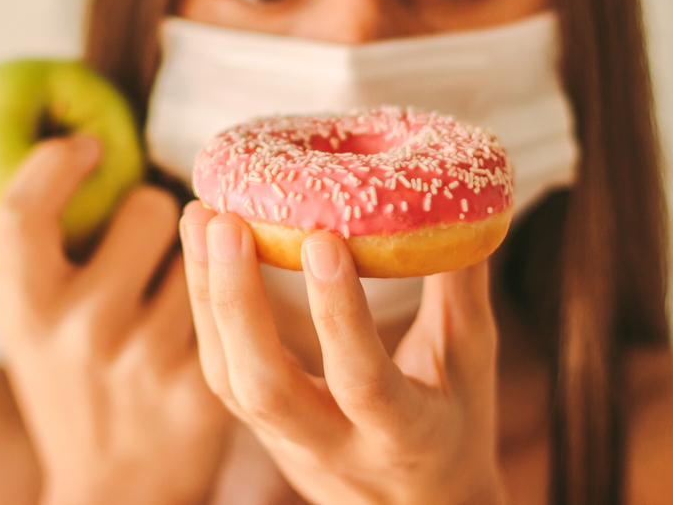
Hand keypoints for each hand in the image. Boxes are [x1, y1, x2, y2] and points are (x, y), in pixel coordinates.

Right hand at [0, 136, 229, 504]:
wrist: (112, 490)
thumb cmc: (70, 385)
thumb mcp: (29, 324)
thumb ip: (36, 251)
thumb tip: (63, 149)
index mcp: (25, 309)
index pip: (22, 213)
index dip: (55, 164)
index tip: (90, 146)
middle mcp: (81, 332)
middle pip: (148, 210)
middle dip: (161, 208)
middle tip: (157, 230)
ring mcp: (144, 360)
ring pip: (206, 249)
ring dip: (205, 251)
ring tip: (181, 286)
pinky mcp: (203, 386)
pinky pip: (234, 296)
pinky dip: (232, 291)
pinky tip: (224, 309)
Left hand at [180, 202, 508, 504]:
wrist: (420, 504)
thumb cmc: (456, 421)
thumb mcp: (473, 359)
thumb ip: (460, 284)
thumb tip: (462, 197)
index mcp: (404, 434)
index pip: (363, 380)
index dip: (339, 313)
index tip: (322, 237)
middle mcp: (336, 446)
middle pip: (268, 388)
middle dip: (239, 303)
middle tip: (226, 223)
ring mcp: (288, 441)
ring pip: (229, 379)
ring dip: (208, 295)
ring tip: (200, 216)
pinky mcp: (257, 427)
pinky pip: (218, 370)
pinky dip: (203, 306)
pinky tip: (199, 247)